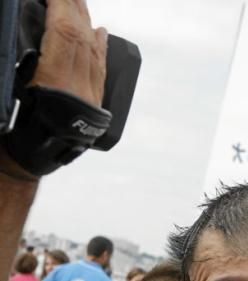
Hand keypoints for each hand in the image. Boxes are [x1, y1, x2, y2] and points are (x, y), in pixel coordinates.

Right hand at [0, 0, 107, 180]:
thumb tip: (26, 30)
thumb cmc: (12, 129)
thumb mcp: (10, 86)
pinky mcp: (95, 109)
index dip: (61, 5)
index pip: (63, 30)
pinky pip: (101, 72)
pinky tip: (101, 33)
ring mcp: (89, 99)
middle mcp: (78, 89)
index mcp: (54, 82)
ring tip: (81, 3)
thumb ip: (17, 59)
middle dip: (74, 8)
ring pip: (93, 52)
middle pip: (80, 37)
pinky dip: (100, 48)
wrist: (30, 163)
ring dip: (86, 23)